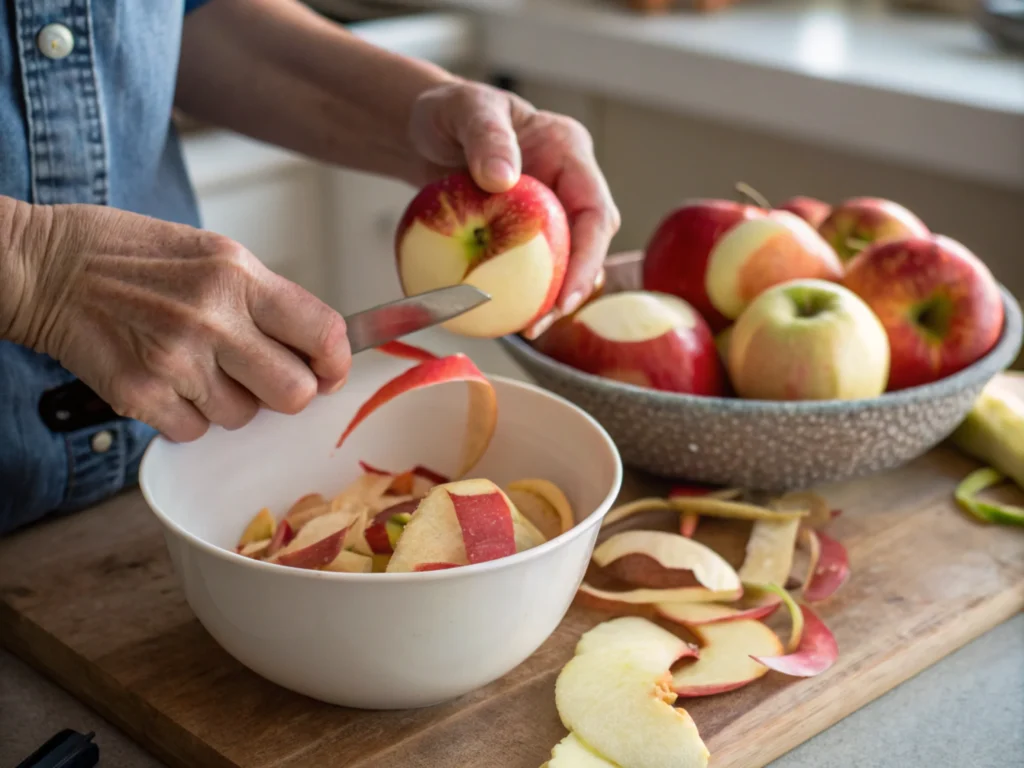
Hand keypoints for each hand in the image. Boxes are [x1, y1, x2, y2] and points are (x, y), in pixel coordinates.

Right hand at [6, 202, 350, 441]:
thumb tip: (316, 349)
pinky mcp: (139, 394)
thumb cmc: (133, 256)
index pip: (324, 333)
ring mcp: (175, 360)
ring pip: (242, 418)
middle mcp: (212, 318)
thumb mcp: (214, 254)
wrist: (46, 266)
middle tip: (265, 377)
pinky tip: (166, 380)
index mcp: (238, 275)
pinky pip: (195, 432)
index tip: (330, 371)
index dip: (337, 362)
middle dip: (288, 393)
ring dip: (229, 402)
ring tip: (196, 364)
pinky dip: (187, 417)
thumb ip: (267, 300)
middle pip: (294, 393)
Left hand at [408, 80, 620, 337]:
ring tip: (525, 328)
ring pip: (564, 260)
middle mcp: (567, 184)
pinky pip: (530, 266)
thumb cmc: (448, 112)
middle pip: (589, 244)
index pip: (596, 211)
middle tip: (540, 322)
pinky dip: (519, 291)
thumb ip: (487, 138)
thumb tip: (503, 179)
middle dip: (574, 288)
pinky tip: (500, 315)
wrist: (426, 130)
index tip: (565, 295)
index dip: (589, 258)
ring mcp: (548, 209)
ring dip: (550, 297)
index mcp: (568, 151)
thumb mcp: (466, 110)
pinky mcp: (525, 231)